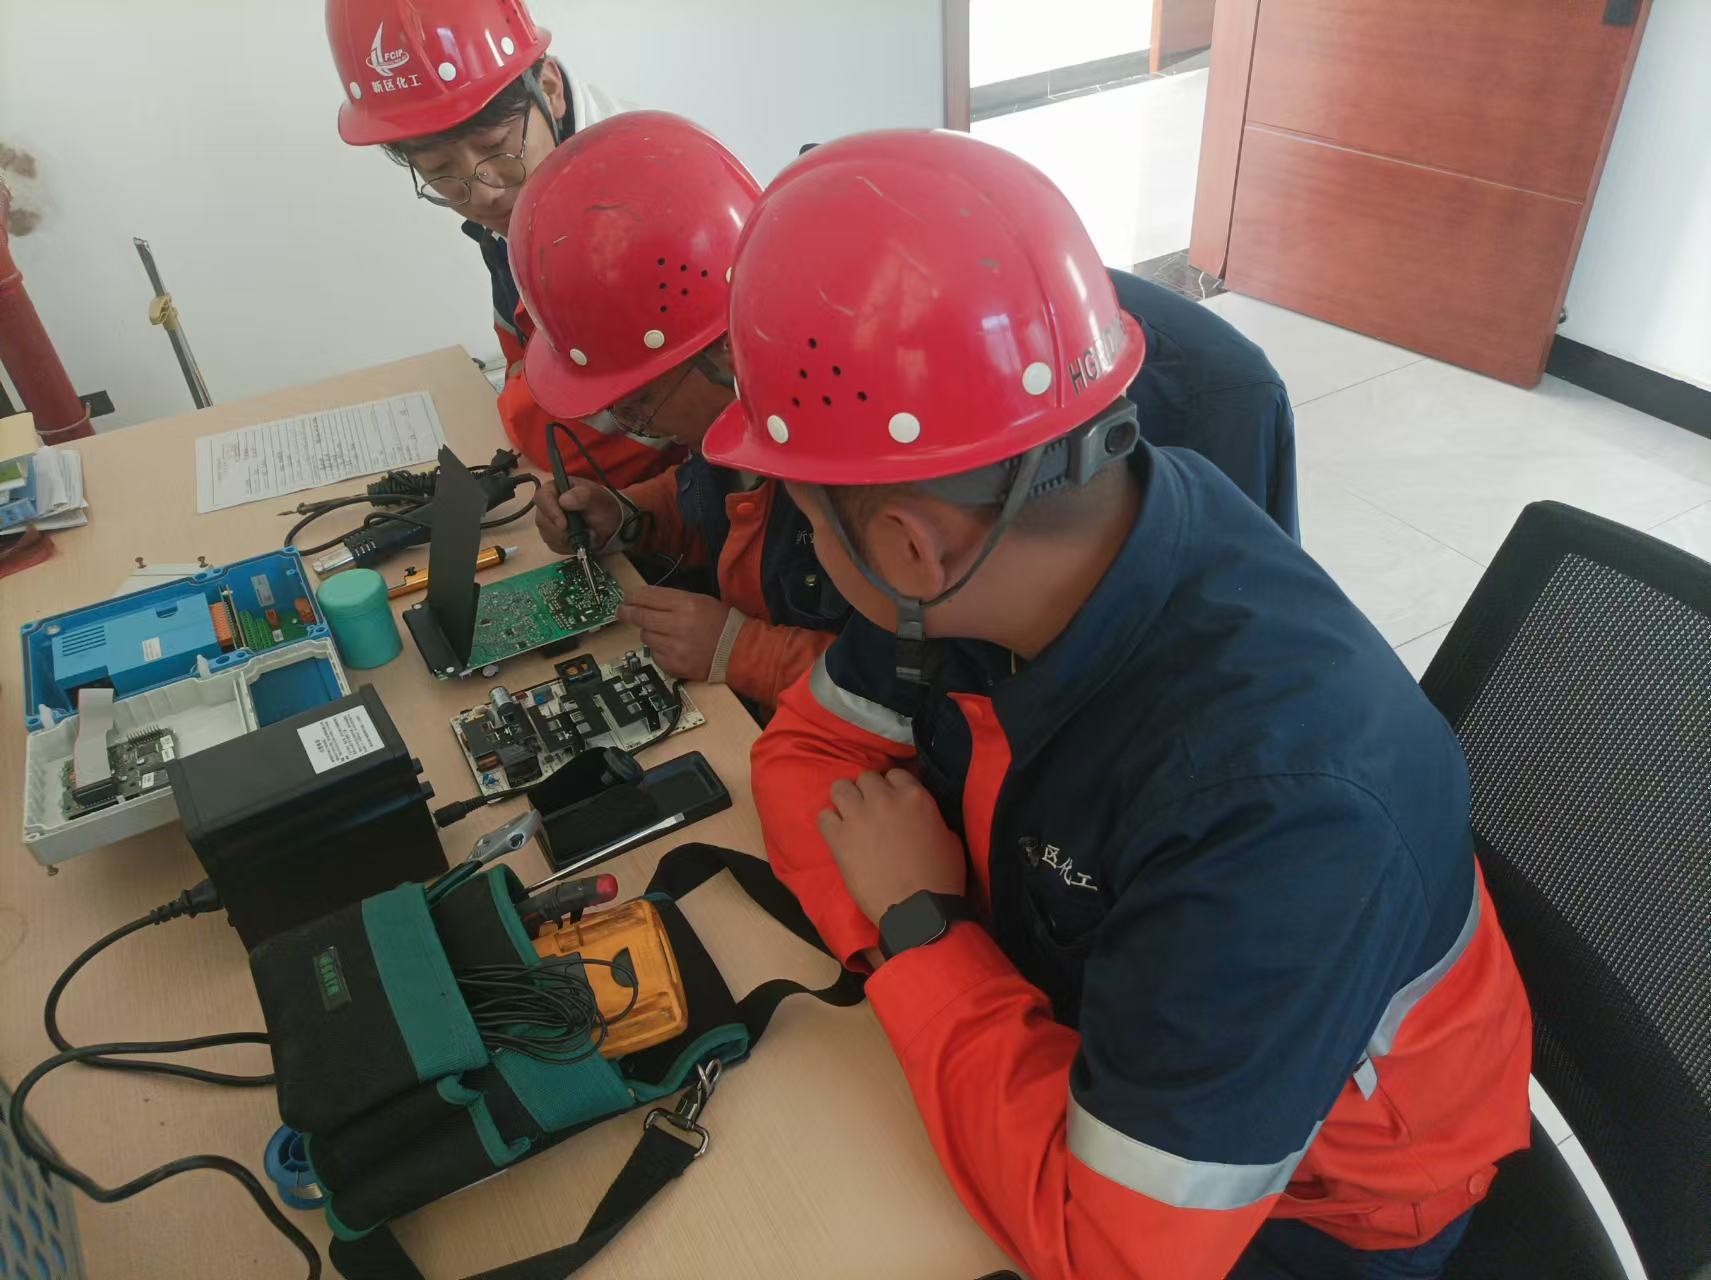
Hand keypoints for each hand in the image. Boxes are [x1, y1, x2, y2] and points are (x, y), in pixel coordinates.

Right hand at [533, 477, 621, 553]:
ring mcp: (548, 522)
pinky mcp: (552, 537)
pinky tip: (581, 538)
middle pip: (543, 520)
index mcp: (555, 488)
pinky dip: (570, 545)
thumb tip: (564, 500)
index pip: (542, 497)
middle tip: (583, 530)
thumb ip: (583, 495)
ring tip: (586, 532)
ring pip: (548, 535)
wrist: (608, 523)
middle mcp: (547, 505)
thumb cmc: (601, 506)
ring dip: (569, 538)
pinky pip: (555, 545)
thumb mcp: (598, 497)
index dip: (551, 512)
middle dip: (563, 530)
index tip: (563, 525)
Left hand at [617, 585, 731, 680]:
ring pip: (646, 637)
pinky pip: (654, 655)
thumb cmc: (720, 623)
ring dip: (648, 632)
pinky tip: (671, 647)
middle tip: (621, 611)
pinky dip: (658, 650)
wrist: (737, 651)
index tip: (627, 597)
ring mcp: (675, 647)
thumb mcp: (700, 600)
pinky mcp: (674, 665)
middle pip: (641, 617)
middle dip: (627, 613)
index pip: (648, 596)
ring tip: (661, 632)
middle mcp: (678, 625)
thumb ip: (673, 600)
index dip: (633, 596)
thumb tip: (645, 600)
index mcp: (686, 604)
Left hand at [817, 769, 966, 926]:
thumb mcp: (949, 838)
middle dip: (868, 792)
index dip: (892, 788)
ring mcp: (858, 817)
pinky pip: (824, 816)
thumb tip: (920, 817)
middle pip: (866, 778)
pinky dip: (830, 823)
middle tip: (872, 812)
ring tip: (850, 817)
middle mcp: (883, 799)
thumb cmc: (941, 877)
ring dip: (845, 800)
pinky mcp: (838, 838)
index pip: (895, 774)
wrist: (917, 909)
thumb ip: (930, 817)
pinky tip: (839, 835)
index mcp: (914, 796)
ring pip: (840, 788)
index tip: (892, 802)